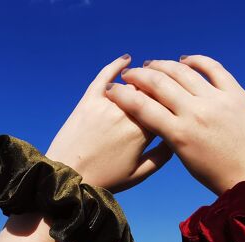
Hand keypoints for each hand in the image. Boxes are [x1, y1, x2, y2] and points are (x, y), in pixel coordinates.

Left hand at [46, 54, 172, 192]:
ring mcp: (107, 104)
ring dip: (142, 78)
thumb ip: (162, 157)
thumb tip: (176, 139)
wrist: (69, 176)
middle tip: (164, 88)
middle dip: (160, 88)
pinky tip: (126, 59)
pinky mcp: (89, 100)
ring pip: (131, 82)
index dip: (172, 104)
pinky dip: (116, 65)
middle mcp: (127, 114)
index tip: (176, 102)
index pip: (165, 109)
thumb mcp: (139, 174)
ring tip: (148, 77)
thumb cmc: (106, 178)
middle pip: (151, 92)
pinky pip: (104, 76)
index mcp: (142, 133)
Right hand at [105, 55, 244, 194]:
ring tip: (152, 64)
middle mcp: (196, 112)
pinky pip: (213, 67)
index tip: (113, 89)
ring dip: (162, 64)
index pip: (142, 107)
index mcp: (180, 135)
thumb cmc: (221, 176)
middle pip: (158, 82)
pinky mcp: (236, 94)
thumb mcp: (187, 159)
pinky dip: (197, 60)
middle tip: (130, 73)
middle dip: (138, 75)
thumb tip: (158, 114)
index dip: (122, 95)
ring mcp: (217, 100)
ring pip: (182, 70)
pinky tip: (185, 59)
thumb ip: (170, 135)